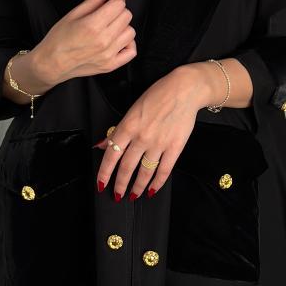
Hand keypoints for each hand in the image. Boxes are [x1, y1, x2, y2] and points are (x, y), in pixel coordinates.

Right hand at [35, 0, 136, 86]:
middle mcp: (103, 40)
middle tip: (108, 11)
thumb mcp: (74, 14)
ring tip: (110, 27)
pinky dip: (128, 43)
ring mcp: (108, 54)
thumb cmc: (58, 40)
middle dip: (118, 10)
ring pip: (131, 32)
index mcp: (93, 25)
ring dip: (123, 26)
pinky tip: (117, 40)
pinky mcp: (111, 65)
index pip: (119, 4)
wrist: (51, 63)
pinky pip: (131, 51)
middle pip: (126, 16)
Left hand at [93, 65, 201, 200]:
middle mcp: (141, 136)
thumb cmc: (157, 95)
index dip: (104, 172)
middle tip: (117, 195)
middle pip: (127, 167)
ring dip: (137, 187)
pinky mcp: (175, 147)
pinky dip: (157, 183)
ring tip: (133, 196)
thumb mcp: (132, 109)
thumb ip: (117, 129)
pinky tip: (152, 190)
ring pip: (144, 172)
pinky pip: (164, 170)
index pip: (111, 154)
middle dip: (120, 184)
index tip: (101, 183)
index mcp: (128, 125)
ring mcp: (159, 143)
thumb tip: (102, 144)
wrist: (184, 89)